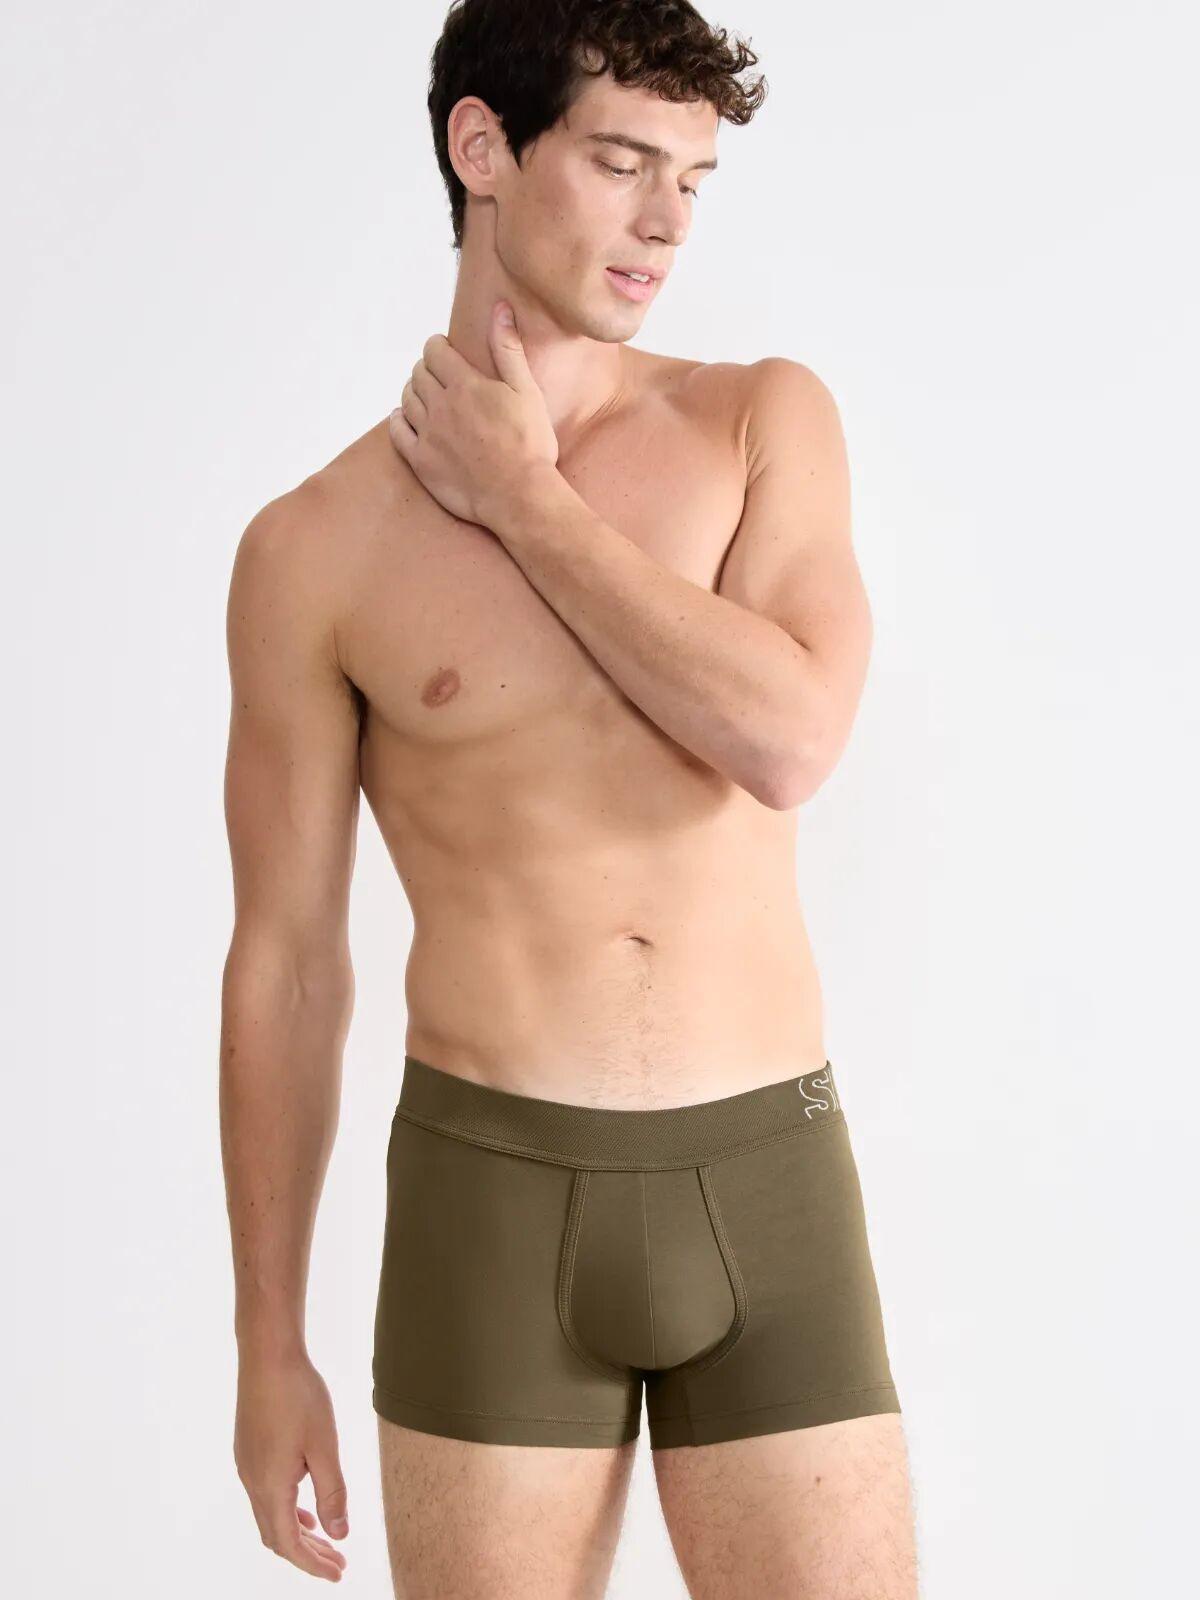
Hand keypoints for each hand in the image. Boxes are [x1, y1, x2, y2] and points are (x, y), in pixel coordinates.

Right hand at [233, 1350, 348, 1582]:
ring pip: (269, 1514)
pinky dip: (287, 1508)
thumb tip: (339, 1533)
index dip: (313, 1564)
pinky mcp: (248, 1449)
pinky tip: (304, 1501)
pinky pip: (265, 1494)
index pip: (289, 1543)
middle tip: (337, 1562)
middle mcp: (252, 1481)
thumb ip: (332, 1493)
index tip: (338, 1573)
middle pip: (276, 1535)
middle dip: (307, 1553)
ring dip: (296, 1531)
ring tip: (324, 1539)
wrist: (267, 1355)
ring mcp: (247, 1465)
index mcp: (270, 1486)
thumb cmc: (299, 1396)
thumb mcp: (324, 1447)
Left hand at [388, 300, 558, 526]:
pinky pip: (397, 433)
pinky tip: (402, 418)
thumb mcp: (527, 391)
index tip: (443, 349)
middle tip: (437, 373)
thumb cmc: (530, 444)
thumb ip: (509, 349)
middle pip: (418, 374)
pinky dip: (397, 420)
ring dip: (412, 391)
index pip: (435, 351)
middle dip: (425, 367)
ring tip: (424, 394)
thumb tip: (500, 309)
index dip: (437, 346)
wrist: (519, 496)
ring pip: (407, 400)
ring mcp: (428, 434)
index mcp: (465, 384)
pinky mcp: (422, 461)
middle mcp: (440, 406)